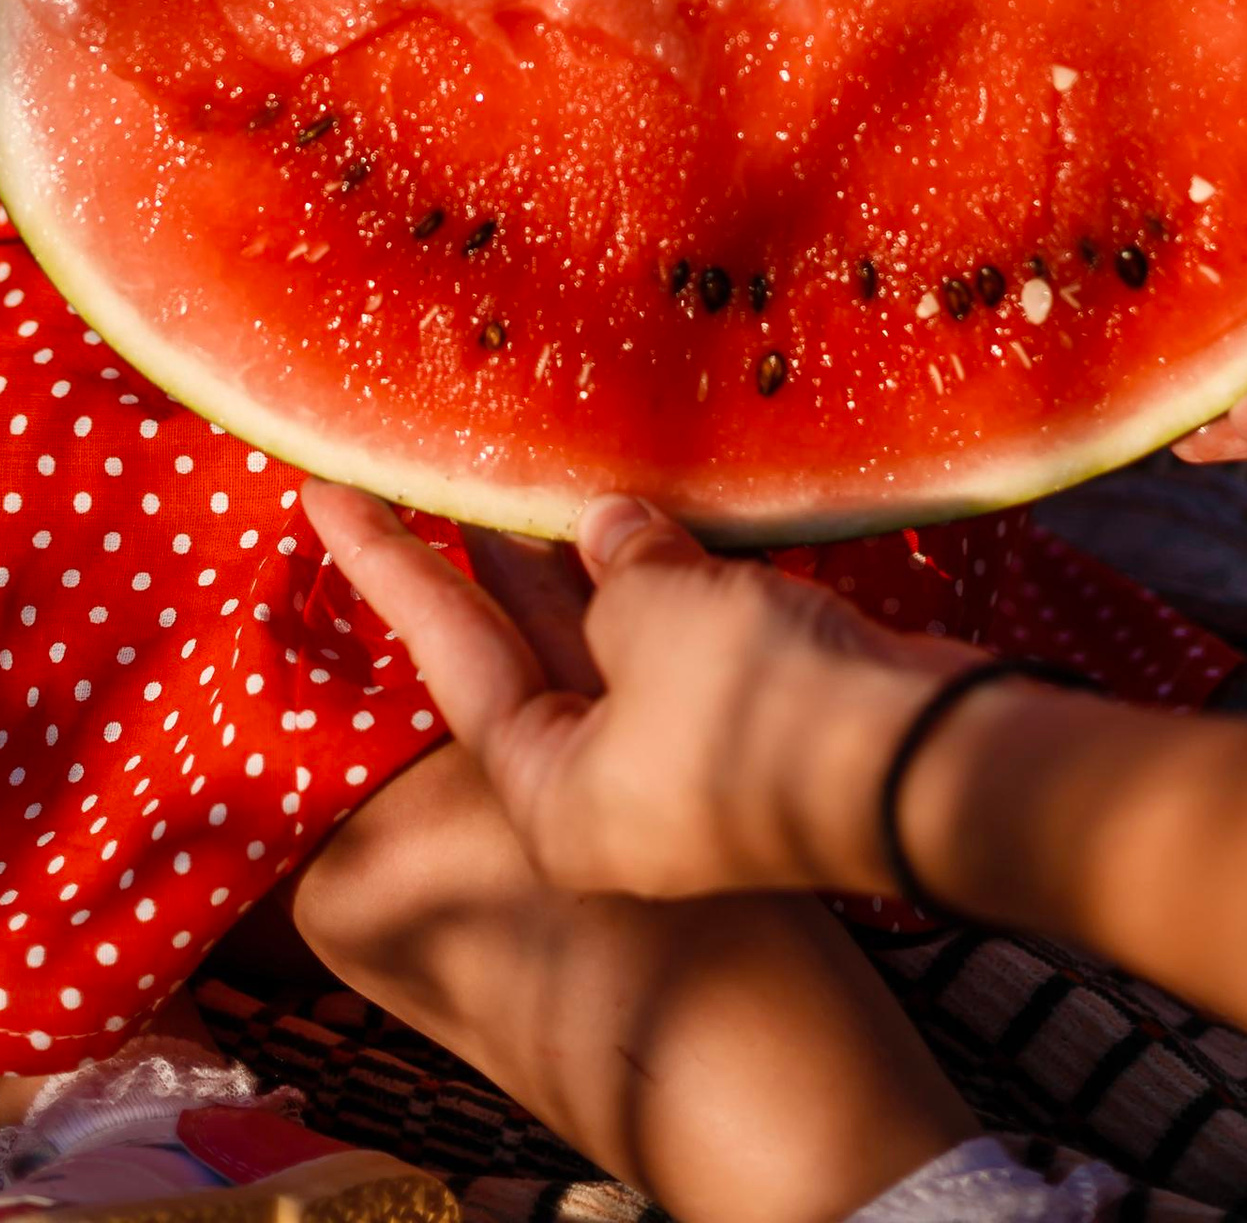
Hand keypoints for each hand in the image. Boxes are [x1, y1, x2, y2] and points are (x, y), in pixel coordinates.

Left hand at [303, 481, 967, 896]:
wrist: (926, 762)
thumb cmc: (759, 706)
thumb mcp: (654, 614)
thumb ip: (612, 562)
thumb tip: (609, 529)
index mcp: (553, 794)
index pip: (447, 653)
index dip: (383, 564)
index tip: (320, 491)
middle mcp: (606, 791)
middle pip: (521, 648)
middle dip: (478, 552)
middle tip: (410, 459)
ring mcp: (684, 763)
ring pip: (608, 635)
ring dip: (577, 549)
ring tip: (515, 453)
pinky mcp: (755, 727)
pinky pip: (681, 636)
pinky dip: (661, 569)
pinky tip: (638, 495)